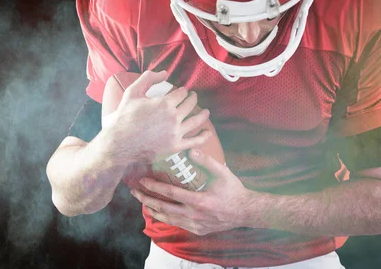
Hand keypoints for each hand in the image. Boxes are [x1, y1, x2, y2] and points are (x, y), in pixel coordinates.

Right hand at [110, 70, 211, 161]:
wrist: (120, 143)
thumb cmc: (124, 117)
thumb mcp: (133, 92)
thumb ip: (148, 78)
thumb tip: (164, 73)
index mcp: (165, 103)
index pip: (181, 93)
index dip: (183, 91)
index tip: (182, 91)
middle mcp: (174, 118)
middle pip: (190, 105)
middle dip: (192, 99)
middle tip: (193, 97)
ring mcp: (176, 133)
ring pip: (196, 121)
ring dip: (203, 115)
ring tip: (206, 112)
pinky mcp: (175, 146)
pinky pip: (194, 141)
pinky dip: (203, 137)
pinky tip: (208, 133)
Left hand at [131, 148, 253, 235]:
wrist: (245, 212)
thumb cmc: (234, 190)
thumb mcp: (223, 173)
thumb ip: (207, 161)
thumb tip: (190, 150)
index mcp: (199, 201)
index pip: (171, 193)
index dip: (155, 186)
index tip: (143, 180)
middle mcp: (194, 215)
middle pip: (163, 208)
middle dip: (146, 199)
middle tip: (134, 191)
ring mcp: (195, 225)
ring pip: (167, 219)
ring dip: (152, 210)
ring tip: (142, 201)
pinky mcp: (197, 230)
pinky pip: (176, 224)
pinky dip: (164, 217)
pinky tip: (158, 211)